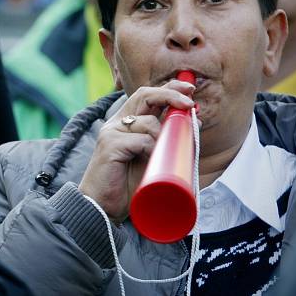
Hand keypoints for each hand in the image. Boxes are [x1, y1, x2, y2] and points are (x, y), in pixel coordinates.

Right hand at [78, 80, 195, 222]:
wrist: (102, 207)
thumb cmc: (126, 186)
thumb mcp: (151, 158)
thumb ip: (165, 140)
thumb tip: (193, 122)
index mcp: (125, 124)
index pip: (146, 96)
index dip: (168, 89)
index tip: (189, 88)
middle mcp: (117, 124)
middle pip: (144, 95)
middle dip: (170, 94)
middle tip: (189, 102)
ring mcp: (112, 133)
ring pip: (147, 121)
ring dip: (163, 137)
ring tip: (161, 157)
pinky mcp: (110, 145)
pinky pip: (141, 140)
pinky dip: (152, 150)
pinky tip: (150, 163)